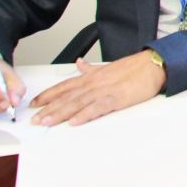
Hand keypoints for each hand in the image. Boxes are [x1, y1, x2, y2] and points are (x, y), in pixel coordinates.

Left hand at [30, 51, 166, 126]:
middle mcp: (93, 83)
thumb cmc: (133, 68)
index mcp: (91, 77)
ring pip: (77, 103)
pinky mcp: (116, 98)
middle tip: (34, 119)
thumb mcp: (108, 67)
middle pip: (66, 97)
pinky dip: (84, 115)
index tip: (34, 104)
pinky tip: (74, 122)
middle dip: (49, 108)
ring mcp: (104, 90)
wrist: (152, 65)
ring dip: (60, 113)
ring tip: (46, 122)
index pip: (64, 86)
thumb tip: (79, 63)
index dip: (48, 95)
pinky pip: (97, 108)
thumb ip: (91, 68)